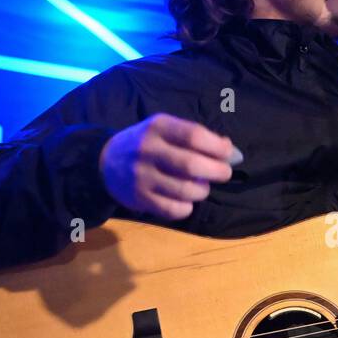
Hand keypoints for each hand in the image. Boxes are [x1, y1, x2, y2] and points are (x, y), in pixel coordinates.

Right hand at [100, 113, 239, 220]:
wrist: (104, 163)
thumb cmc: (146, 144)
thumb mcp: (166, 130)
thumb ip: (197, 137)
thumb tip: (233, 153)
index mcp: (158, 127)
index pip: (194, 135)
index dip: (218, 147)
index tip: (230, 154)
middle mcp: (148, 150)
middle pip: (192, 164)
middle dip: (217, 171)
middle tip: (224, 174)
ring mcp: (142, 176)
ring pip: (186, 190)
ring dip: (203, 191)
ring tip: (201, 187)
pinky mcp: (140, 198)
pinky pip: (173, 209)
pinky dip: (187, 208)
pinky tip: (186, 201)